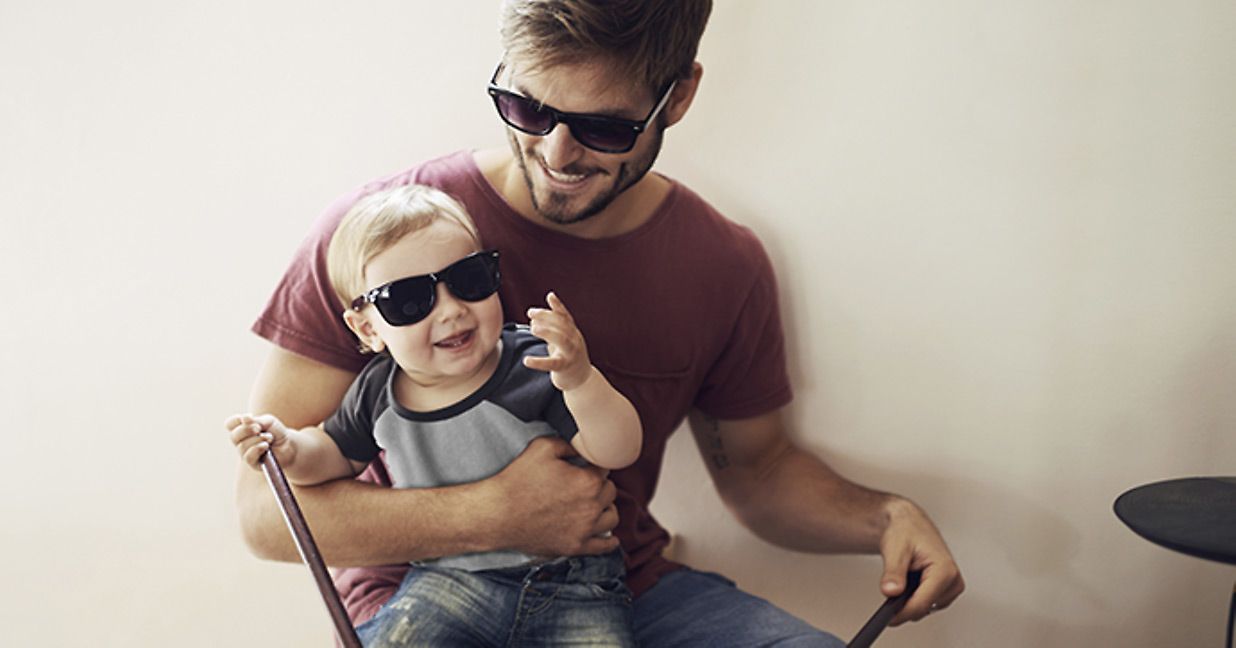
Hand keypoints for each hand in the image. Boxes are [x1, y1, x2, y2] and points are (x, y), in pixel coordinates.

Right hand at [226, 413, 294, 468]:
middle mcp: (241, 442)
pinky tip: (266, 446)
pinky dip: (257, 448)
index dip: (235, 420)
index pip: (230, 424)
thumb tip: (243, 418)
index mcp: (242, 430)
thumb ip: (256, 420)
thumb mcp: (268, 421)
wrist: (289, 445)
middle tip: (259, 428)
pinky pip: (248, 457)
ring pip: (242, 446)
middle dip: (247, 430)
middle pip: (234, 436)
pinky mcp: (252, 463)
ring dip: (257, 439)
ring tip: (269, 438)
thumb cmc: (277, 432)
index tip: (249, 417)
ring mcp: (245, 453)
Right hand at [487, 436, 619, 556]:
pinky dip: (609, 540)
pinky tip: (609, 536)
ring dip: (605, 508)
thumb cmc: (517, 480)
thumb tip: (584, 447)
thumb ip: (570, 444)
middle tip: (583, 484)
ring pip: (612, 517)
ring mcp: (585, 530)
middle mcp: (592, 507)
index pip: (606, 468)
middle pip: (610, 491)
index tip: (584, 466)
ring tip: (593, 504)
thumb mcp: (543, 447)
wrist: (497, 514)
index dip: (594, 464)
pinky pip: (604, 546)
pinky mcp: (575, 547)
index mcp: (588, 481)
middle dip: (599, 485)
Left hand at [524, 292, 592, 390]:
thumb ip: (552, 330)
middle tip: (531, 313)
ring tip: (533, 328)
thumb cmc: (569, 357)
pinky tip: (527, 360)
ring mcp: (571, 353)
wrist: (581, 379)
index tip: (550, 296)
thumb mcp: (563, 340)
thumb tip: (534, 319)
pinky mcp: (565, 367)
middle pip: (562, 324)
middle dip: (547, 316)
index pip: (565, 316)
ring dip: (547, 332)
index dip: (558, 306)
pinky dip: (539, 362)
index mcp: (573, 332)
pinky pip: (552, 363)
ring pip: (562, 339)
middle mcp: (574, 340)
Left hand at [878, 498, 964, 624]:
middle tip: (891, 588)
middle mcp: (954, 581)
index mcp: (945, 570)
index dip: (902, 613)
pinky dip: (915, 597)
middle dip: (904, 603)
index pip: (922, 604)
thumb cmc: (905, 531)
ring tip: (903, 577)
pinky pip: (927, 604)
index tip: (887, 618)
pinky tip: (910, 582)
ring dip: (910, 599)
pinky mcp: (947, 591)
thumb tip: (890, 592)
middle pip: (924, 608)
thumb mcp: (895, 549)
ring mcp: (952, 587)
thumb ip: (893, 572)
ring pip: (925, 609)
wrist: (908, 524)